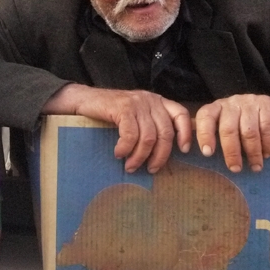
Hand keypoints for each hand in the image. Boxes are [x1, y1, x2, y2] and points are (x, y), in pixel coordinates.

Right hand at [43, 84, 191, 173]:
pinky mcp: (123, 107)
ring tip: (131, 166)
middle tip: (150, 169)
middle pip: (165, 133)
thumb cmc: (110, 113)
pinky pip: (131, 134)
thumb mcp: (135, 116)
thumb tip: (161, 154)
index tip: (184, 151)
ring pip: (149, 137)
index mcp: (157, 102)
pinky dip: (126, 148)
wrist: (84, 100)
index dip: (185, 134)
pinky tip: (119, 154)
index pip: (181, 115)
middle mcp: (150, 100)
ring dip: (140, 156)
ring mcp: (137, 103)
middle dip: (160, 156)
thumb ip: (149, 126)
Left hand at [194, 95, 269, 172]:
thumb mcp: (227, 126)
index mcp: (216, 108)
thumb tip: (197, 155)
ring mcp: (250, 102)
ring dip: (252, 152)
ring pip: (248, 131)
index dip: (204, 134)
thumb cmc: (243, 123)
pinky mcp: (268, 105)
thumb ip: (213, 136)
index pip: (205, 117)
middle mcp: (232, 103)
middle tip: (235, 169)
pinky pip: (266, 127)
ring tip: (255, 167)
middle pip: (228, 128)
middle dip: (231, 152)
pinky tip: (266, 154)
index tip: (207, 153)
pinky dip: (267, 144)